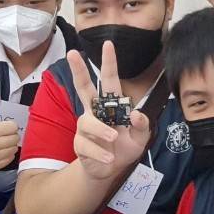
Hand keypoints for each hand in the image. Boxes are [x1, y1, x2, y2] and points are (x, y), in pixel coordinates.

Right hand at [0, 96, 19, 169]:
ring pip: (14, 149)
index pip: (12, 127)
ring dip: (11, 144)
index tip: (5, 125)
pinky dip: (8, 154)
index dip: (11, 125)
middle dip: (12, 135)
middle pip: (15, 138)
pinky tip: (1, 150)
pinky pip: (10, 158)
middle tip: (5, 134)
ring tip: (3, 141)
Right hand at [68, 43, 150, 180]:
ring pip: (88, 122)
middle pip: (83, 87)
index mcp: (110, 105)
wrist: (110, 170)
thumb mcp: (140, 137)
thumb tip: (135, 114)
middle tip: (72, 53)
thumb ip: (142, 125)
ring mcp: (85, 127)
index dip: (109, 63)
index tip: (109, 44)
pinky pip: (87, 145)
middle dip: (78, 71)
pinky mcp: (80, 144)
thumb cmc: (124, 147)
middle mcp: (95, 111)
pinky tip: (109, 157)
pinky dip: (100, 152)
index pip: (109, 80)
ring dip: (101, 129)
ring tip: (114, 137)